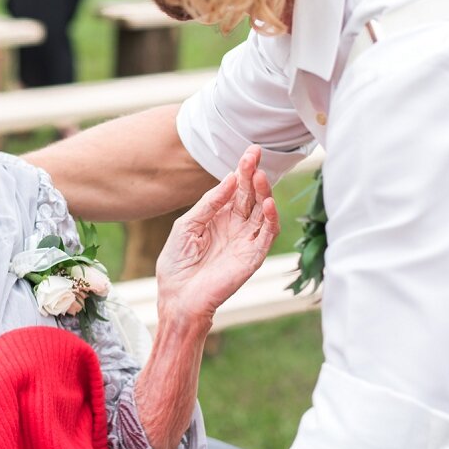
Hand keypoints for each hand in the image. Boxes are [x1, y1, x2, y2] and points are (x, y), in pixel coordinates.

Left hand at [155, 144, 279, 324]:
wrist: (177, 297)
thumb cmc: (177, 264)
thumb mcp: (186, 225)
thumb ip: (208, 203)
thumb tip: (230, 178)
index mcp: (220, 217)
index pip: (237, 189)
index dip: (244, 170)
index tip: (251, 151)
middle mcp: (236, 227)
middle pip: (251, 196)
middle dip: (254, 175)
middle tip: (256, 155)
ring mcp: (246, 241)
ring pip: (263, 212)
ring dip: (264, 193)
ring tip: (260, 176)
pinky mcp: (253, 257)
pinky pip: (267, 235)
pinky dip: (271, 219)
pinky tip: (268, 203)